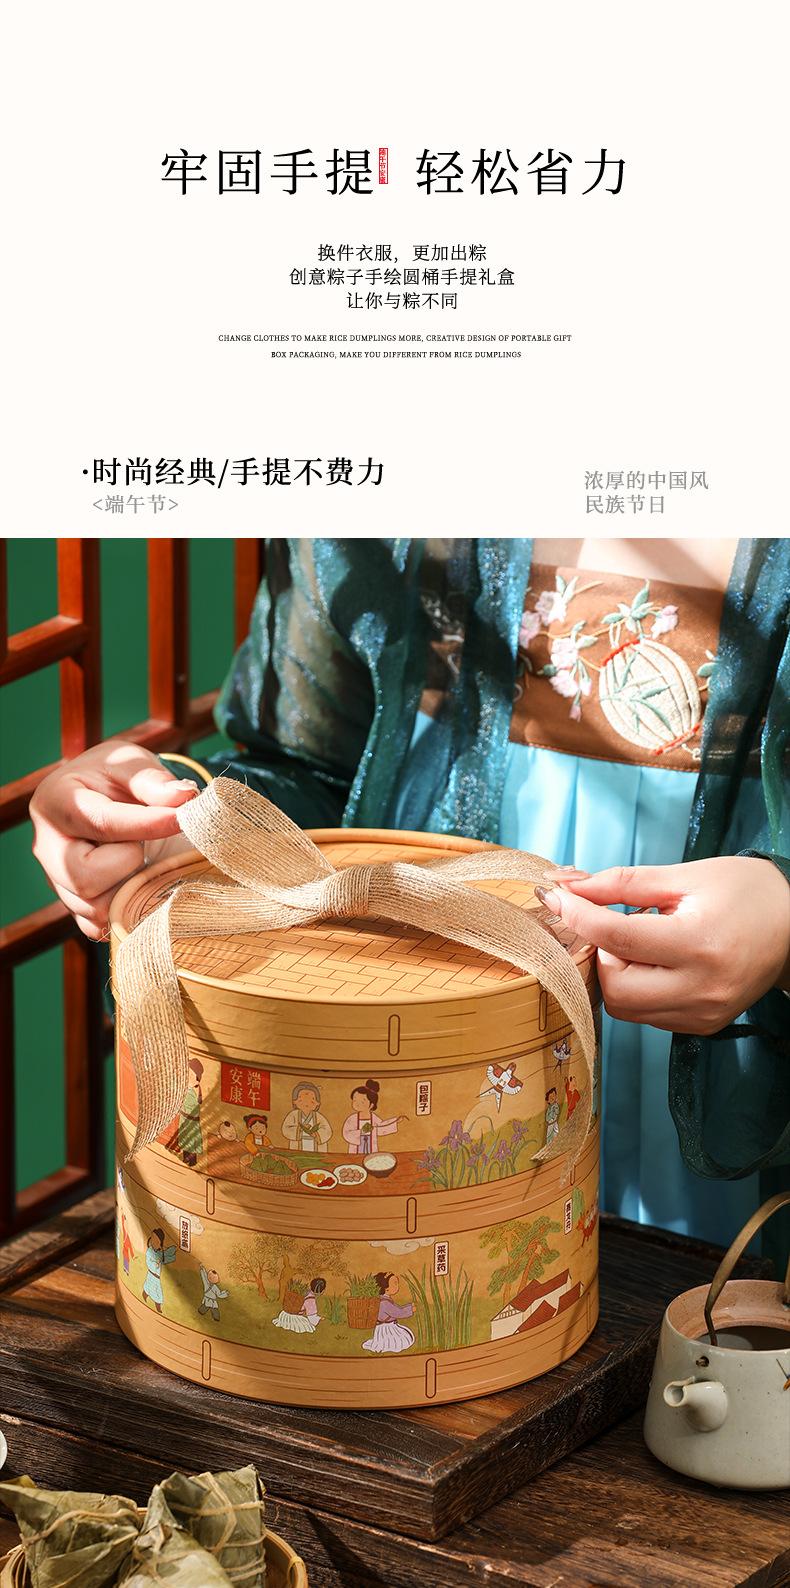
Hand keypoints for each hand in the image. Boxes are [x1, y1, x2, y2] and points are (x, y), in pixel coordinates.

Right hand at [30, 739, 197, 939]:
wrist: (107, 796)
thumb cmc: (117, 777)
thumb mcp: (133, 764)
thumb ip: (155, 782)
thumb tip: (185, 799)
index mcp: (55, 801)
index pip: (99, 822)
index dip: (145, 824)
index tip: (181, 818)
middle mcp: (48, 846)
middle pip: (82, 878)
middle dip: (128, 862)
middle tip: (144, 841)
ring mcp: (57, 881)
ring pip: (94, 908)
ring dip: (131, 886)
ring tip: (143, 857)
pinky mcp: (74, 908)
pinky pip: (100, 927)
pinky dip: (126, 911)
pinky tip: (140, 882)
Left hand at [538, 857, 789, 1034]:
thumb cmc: (744, 892)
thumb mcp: (685, 876)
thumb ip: (622, 883)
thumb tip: (567, 885)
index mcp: (699, 944)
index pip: (617, 939)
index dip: (577, 916)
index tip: (554, 897)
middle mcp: (701, 988)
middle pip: (614, 987)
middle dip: (601, 954)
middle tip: (617, 927)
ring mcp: (703, 1014)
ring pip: (625, 1008)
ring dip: (617, 974)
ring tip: (644, 944)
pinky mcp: (703, 1026)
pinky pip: (647, 1016)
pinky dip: (638, 989)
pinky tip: (658, 963)